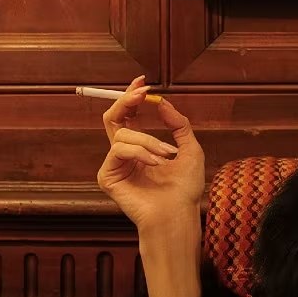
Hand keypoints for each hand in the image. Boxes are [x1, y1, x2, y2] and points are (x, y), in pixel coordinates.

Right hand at [96, 75, 204, 231]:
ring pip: (122, 133)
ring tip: (166, 156)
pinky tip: (155, 164)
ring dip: (149, 140)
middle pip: (113, 117)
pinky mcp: (107, 176)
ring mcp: (114, 164)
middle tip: (142, 92)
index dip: (131, 97)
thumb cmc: (185, 189)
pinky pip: (119, 150)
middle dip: (127, 100)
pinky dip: (140, 153)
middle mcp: (124, 154)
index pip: (128, 115)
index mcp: (140, 146)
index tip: (142, 82)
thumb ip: (178, 124)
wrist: (178, 214)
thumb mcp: (190, 150)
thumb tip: (162, 102)